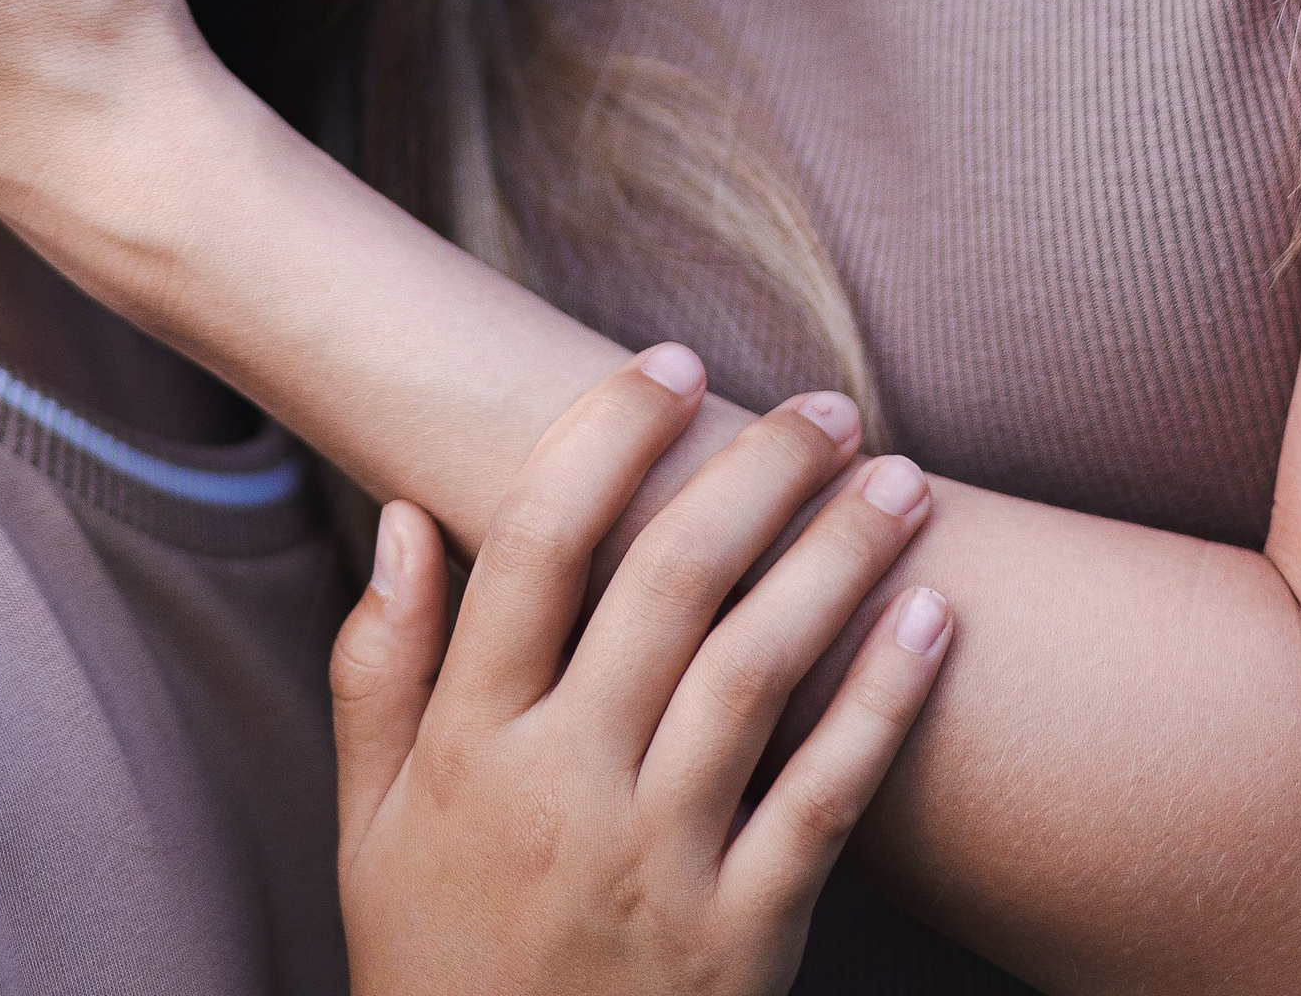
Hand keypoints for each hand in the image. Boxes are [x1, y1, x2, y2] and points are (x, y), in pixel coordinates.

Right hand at [332, 361, 952, 995]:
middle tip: (820, 402)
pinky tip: (931, 621)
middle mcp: (566, 790)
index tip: (668, 366)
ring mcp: (662, 866)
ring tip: (898, 478)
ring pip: (760, 671)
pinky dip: (886, 703)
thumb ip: (380, 667)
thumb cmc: (436, 967)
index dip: (607, 439)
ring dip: (838, 558)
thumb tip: (407, 514)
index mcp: (470, 748)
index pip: (537, 548)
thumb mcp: (368, 827)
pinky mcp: (746, 940)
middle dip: (753, 473)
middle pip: (668, 586)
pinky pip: (828, 800)